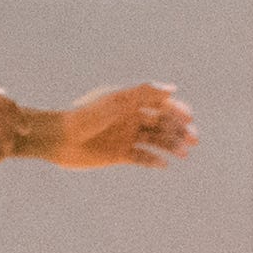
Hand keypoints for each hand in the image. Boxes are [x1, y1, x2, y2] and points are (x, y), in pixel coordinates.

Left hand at [37, 82, 197, 170]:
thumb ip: (144, 92)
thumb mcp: (116, 100)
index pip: (161, 105)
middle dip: (180, 130)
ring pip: (156, 141)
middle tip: (194, 140)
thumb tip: (173, 89)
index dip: (177, 110)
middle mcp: (131, 119)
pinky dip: (154, 161)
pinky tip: (164, 164)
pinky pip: (142, 158)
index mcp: (130, 103)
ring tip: (183, 154)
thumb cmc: (86, 115)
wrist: (58, 139)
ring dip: (172, 146)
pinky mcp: (120, 154)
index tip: (189, 118)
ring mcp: (126, 137)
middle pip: (163, 124)